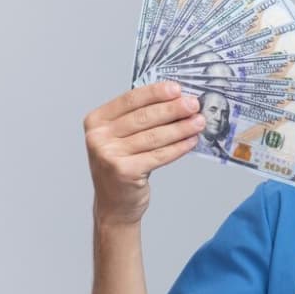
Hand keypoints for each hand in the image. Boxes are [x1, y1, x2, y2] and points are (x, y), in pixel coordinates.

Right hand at [83, 81, 204, 224]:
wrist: (115, 204)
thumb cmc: (122, 166)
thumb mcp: (121, 138)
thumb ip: (140, 119)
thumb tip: (176, 100)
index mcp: (96, 121)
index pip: (130, 100)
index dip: (155, 93)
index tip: (177, 89)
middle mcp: (98, 137)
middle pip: (144, 117)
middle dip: (173, 109)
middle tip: (194, 104)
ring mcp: (109, 155)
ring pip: (154, 136)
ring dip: (181, 128)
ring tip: (199, 122)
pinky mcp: (124, 171)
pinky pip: (159, 155)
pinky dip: (178, 147)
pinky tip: (192, 140)